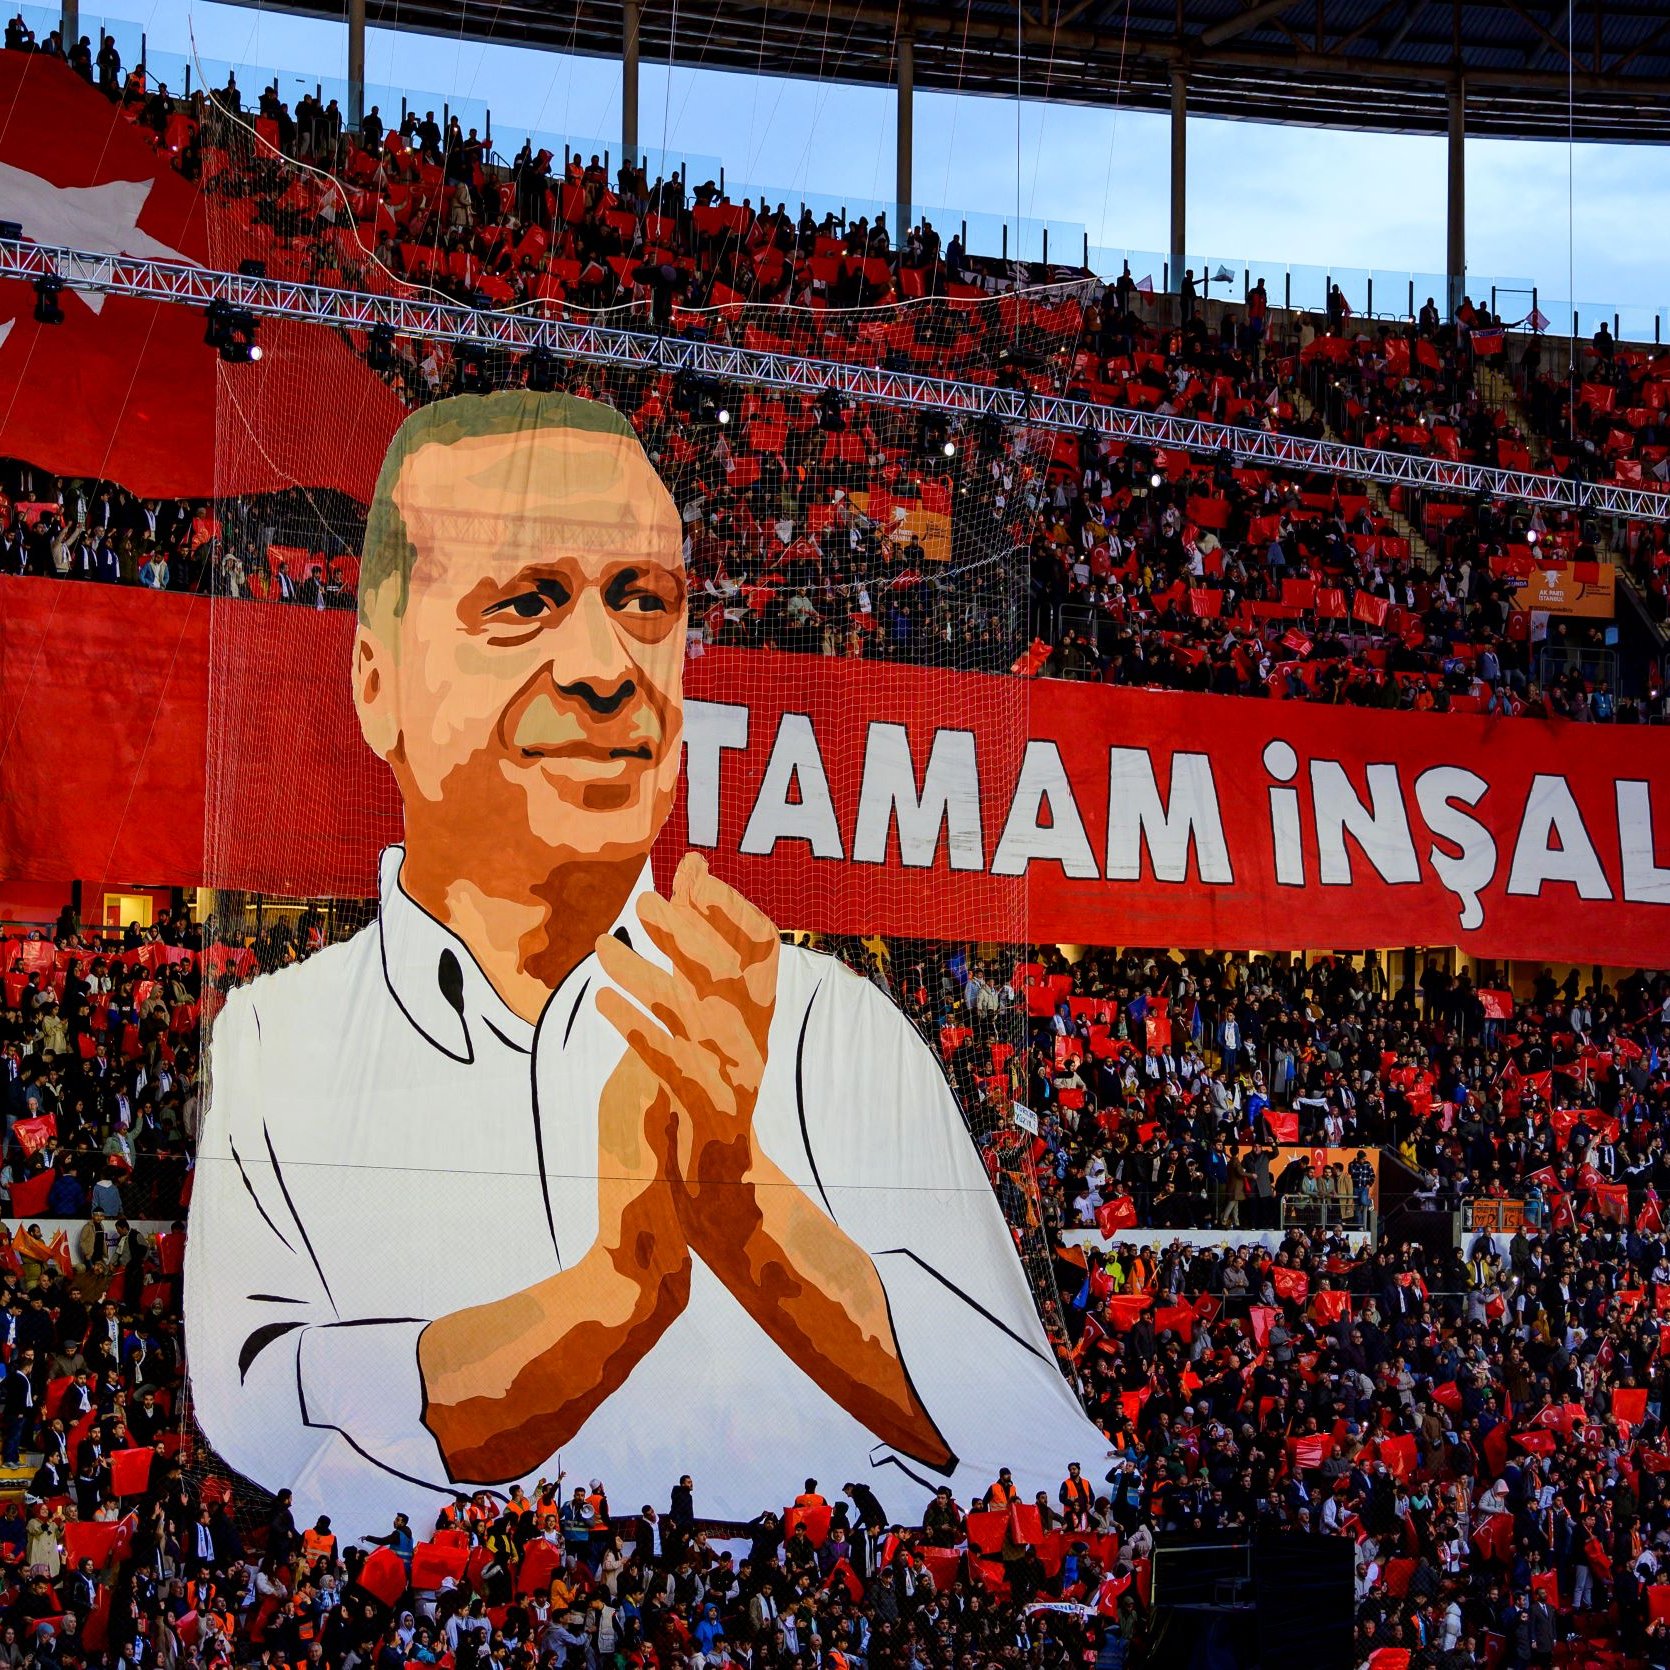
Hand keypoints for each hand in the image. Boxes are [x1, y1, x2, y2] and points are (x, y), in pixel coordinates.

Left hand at [595, 853, 778, 1229]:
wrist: (711, 1195)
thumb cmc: (694, 1109)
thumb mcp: (694, 1033)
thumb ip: (690, 966)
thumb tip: (682, 886)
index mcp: (751, 1019)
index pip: (759, 947)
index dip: (728, 907)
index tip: (693, 872)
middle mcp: (748, 1042)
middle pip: (725, 973)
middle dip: (686, 929)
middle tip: (644, 899)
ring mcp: (730, 1077)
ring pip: (692, 1013)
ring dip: (648, 974)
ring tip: (603, 946)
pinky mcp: (705, 1112)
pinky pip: (672, 1064)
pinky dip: (639, 1031)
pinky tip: (605, 1004)